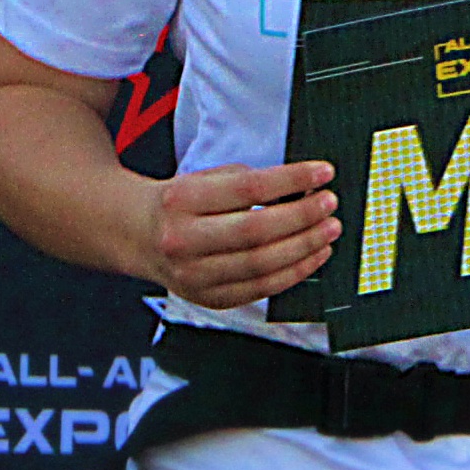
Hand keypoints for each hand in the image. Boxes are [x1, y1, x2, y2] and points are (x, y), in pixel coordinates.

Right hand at [140, 161, 341, 308]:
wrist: (140, 235)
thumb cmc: (182, 202)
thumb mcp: (206, 178)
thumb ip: (250, 182)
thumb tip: (305, 186)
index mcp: (182, 199)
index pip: (248, 189)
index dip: (292, 179)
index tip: (323, 172)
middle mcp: (183, 240)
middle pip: (256, 231)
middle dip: (302, 217)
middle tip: (329, 204)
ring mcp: (194, 275)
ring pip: (261, 265)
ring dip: (305, 247)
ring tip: (329, 230)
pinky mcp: (208, 298)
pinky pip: (260, 289)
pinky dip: (293, 273)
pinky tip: (313, 256)